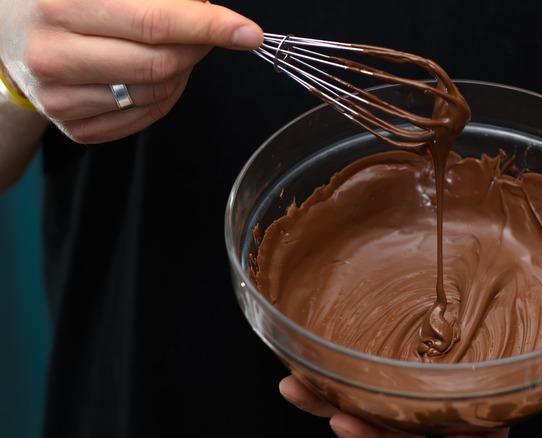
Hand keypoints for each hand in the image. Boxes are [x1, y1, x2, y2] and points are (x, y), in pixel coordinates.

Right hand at [0, 0, 262, 143]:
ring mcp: (60, 98)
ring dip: (184, 70)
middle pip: (162, 63)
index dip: (210, 26)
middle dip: (200, 46)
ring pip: (159, 93)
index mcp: (60, 3)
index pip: (155, 22)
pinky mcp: (73, 127)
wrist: (7, 34)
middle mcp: (52, 55)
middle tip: (205, 30)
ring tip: (171, 46)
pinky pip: (147, 117)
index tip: (248, 32)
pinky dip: (167, 95)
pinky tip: (155, 73)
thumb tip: (206, 6)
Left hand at [279, 336, 541, 436]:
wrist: (538, 238)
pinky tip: (294, 355)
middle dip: (372, 430)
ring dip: (332, 398)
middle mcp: (453, 382)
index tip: (399, 431)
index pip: (468, 434)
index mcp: (494, 387)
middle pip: (411, 426)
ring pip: (376, 396)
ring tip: (295, 387)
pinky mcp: (397, 327)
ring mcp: (422, 358)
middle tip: (341, 418)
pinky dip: (325, 361)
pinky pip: (358, 355)